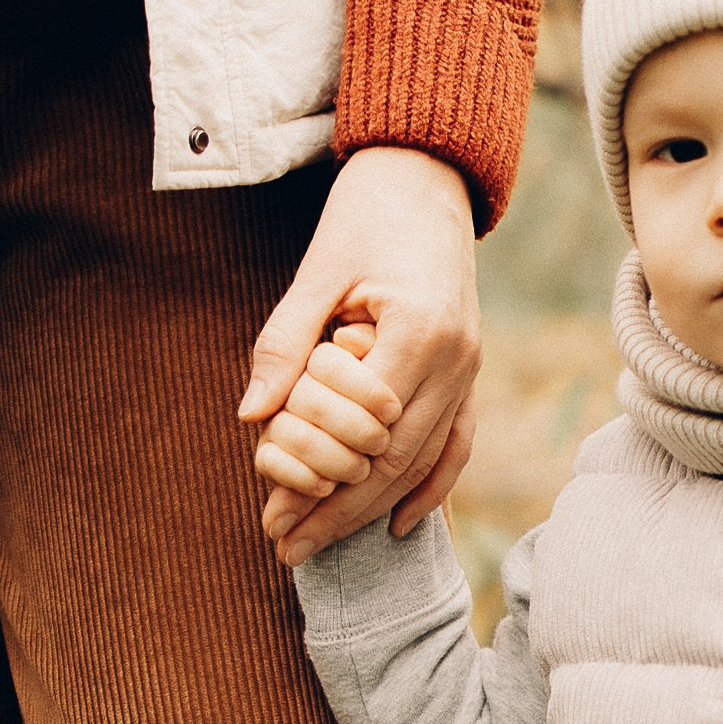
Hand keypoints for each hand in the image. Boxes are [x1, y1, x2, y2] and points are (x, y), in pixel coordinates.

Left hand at [239, 146, 479, 564]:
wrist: (427, 175)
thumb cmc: (365, 215)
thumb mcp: (316, 270)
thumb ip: (285, 342)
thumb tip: (251, 417)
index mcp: (419, 330)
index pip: (366, 430)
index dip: (319, 482)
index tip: (271, 514)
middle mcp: (457, 359)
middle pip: (395, 461)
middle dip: (339, 511)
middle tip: (287, 548)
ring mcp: (471, 369)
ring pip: (424, 460)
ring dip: (371, 507)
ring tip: (319, 540)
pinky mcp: (471, 371)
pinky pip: (456, 443)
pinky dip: (431, 486)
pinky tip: (399, 523)